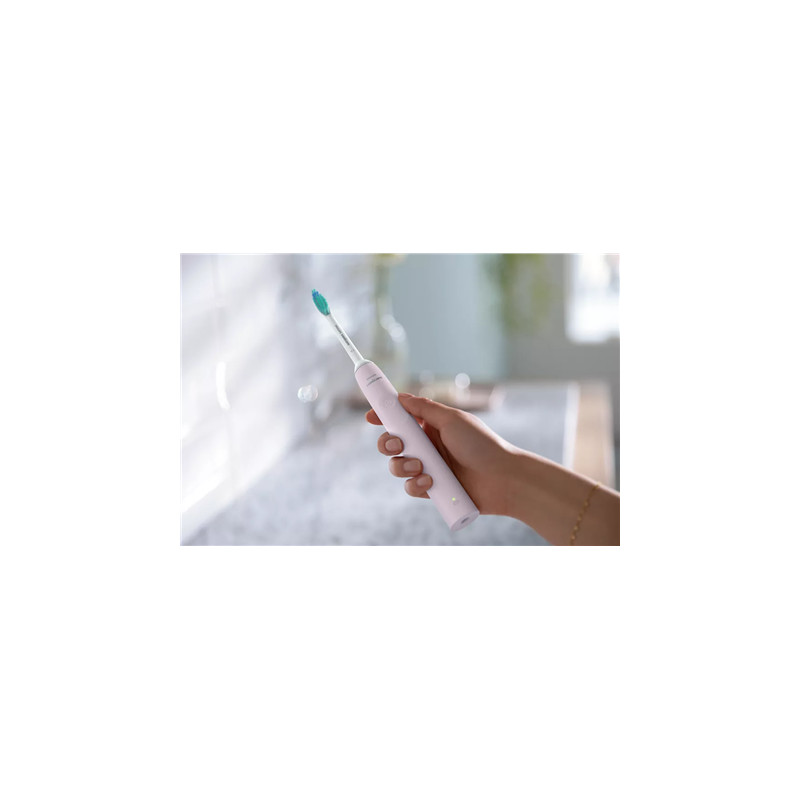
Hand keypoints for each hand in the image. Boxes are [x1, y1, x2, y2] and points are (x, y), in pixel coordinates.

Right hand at [365, 393, 516, 515]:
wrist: (503, 479)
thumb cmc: (481, 445)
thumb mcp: (452, 419)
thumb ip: (423, 408)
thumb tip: (400, 397)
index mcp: (432, 425)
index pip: (401, 418)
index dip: (383, 416)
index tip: (370, 416)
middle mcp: (428, 445)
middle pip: (392, 443)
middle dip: (387, 444)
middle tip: (398, 444)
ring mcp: (428, 468)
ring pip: (396, 467)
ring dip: (401, 466)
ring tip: (420, 467)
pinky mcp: (431, 489)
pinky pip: (410, 487)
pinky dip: (415, 485)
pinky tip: (429, 483)